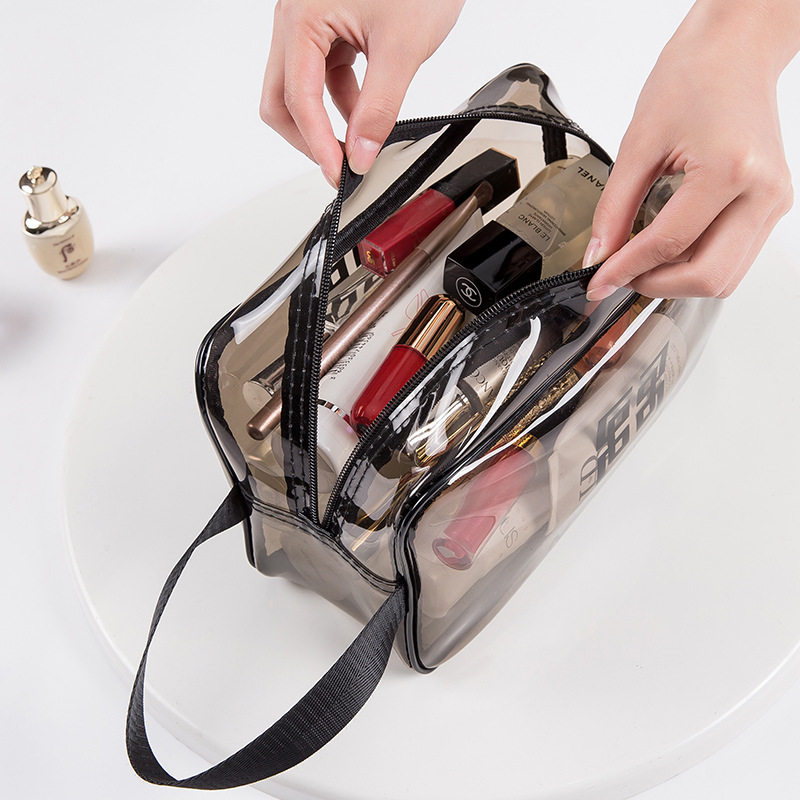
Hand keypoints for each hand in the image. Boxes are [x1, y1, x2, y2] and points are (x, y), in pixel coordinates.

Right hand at [260, 0, 464, 187]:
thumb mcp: (402, 48)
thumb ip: (379, 107)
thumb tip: (361, 152)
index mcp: (302, 16)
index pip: (297, 99)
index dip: (317, 144)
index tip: (338, 173)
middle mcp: (296, 19)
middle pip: (281, 98)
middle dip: (307, 138)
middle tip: (338, 166)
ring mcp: (311, 24)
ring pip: (300, 90)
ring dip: (325, 122)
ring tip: (358, 146)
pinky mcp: (329, 29)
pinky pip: (323, 77)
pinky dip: (342, 103)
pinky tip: (365, 117)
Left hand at [585, 0, 797, 300]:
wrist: (735, 50)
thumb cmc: (694, 78)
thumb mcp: (638, 144)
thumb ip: (614, 209)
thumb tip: (598, 256)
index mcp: (730, 171)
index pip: (668, 245)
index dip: (625, 270)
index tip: (597, 282)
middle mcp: (762, 193)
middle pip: (706, 277)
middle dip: (655, 285)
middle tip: (619, 274)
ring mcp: (773, 202)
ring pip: (723, 277)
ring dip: (677, 281)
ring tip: (641, 261)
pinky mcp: (771, 206)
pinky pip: (733, 258)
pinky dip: (696, 264)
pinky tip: (667, 249)